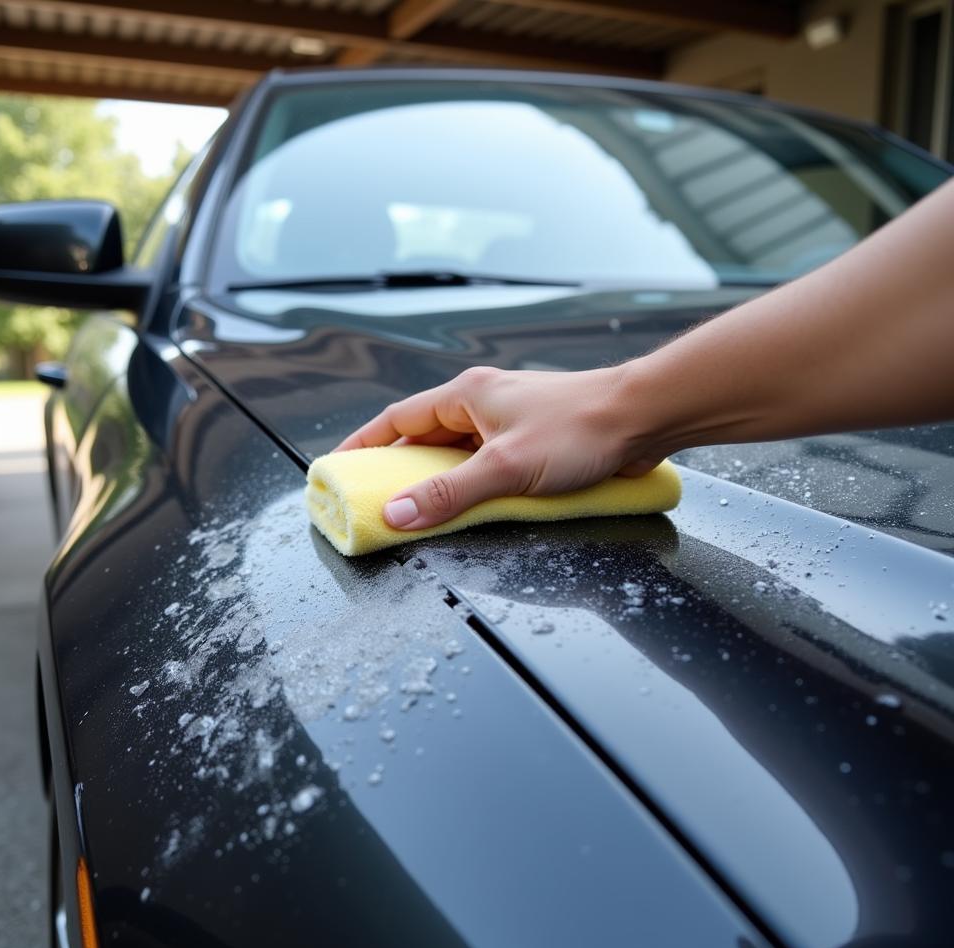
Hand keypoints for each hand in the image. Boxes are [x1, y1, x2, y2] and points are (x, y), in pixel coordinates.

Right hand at [334, 365, 664, 529]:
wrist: (644, 417)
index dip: (365, 444)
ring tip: (419, 513)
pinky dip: (473, 487)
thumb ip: (450, 494)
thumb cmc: (580, 429)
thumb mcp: (505, 467)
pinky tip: (472, 509)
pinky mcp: (533, 443)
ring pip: (458, 455)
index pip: (398, 418)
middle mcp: (483, 404)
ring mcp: (508, 423)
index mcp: (466, 396)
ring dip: (440, 482)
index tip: (340, 468)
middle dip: (399, 469)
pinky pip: (487, 466)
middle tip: (376, 500)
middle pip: (424, 438)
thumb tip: (397, 514)